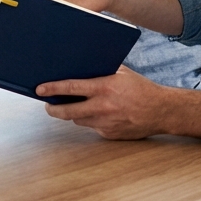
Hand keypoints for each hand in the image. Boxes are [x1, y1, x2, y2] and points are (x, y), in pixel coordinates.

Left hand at [37, 67, 168, 139]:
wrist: (161, 111)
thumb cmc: (141, 88)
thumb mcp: (121, 73)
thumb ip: (101, 70)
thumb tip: (79, 66)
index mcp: (105, 87)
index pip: (71, 88)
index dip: (52, 89)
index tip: (39, 90)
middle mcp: (103, 107)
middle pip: (68, 111)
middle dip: (53, 109)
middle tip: (47, 106)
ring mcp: (106, 123)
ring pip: (79, 120)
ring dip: (74, 114)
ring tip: (72, 106)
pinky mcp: (110, 134)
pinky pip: (93, 127)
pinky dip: (91, 120)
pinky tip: (97, 113)